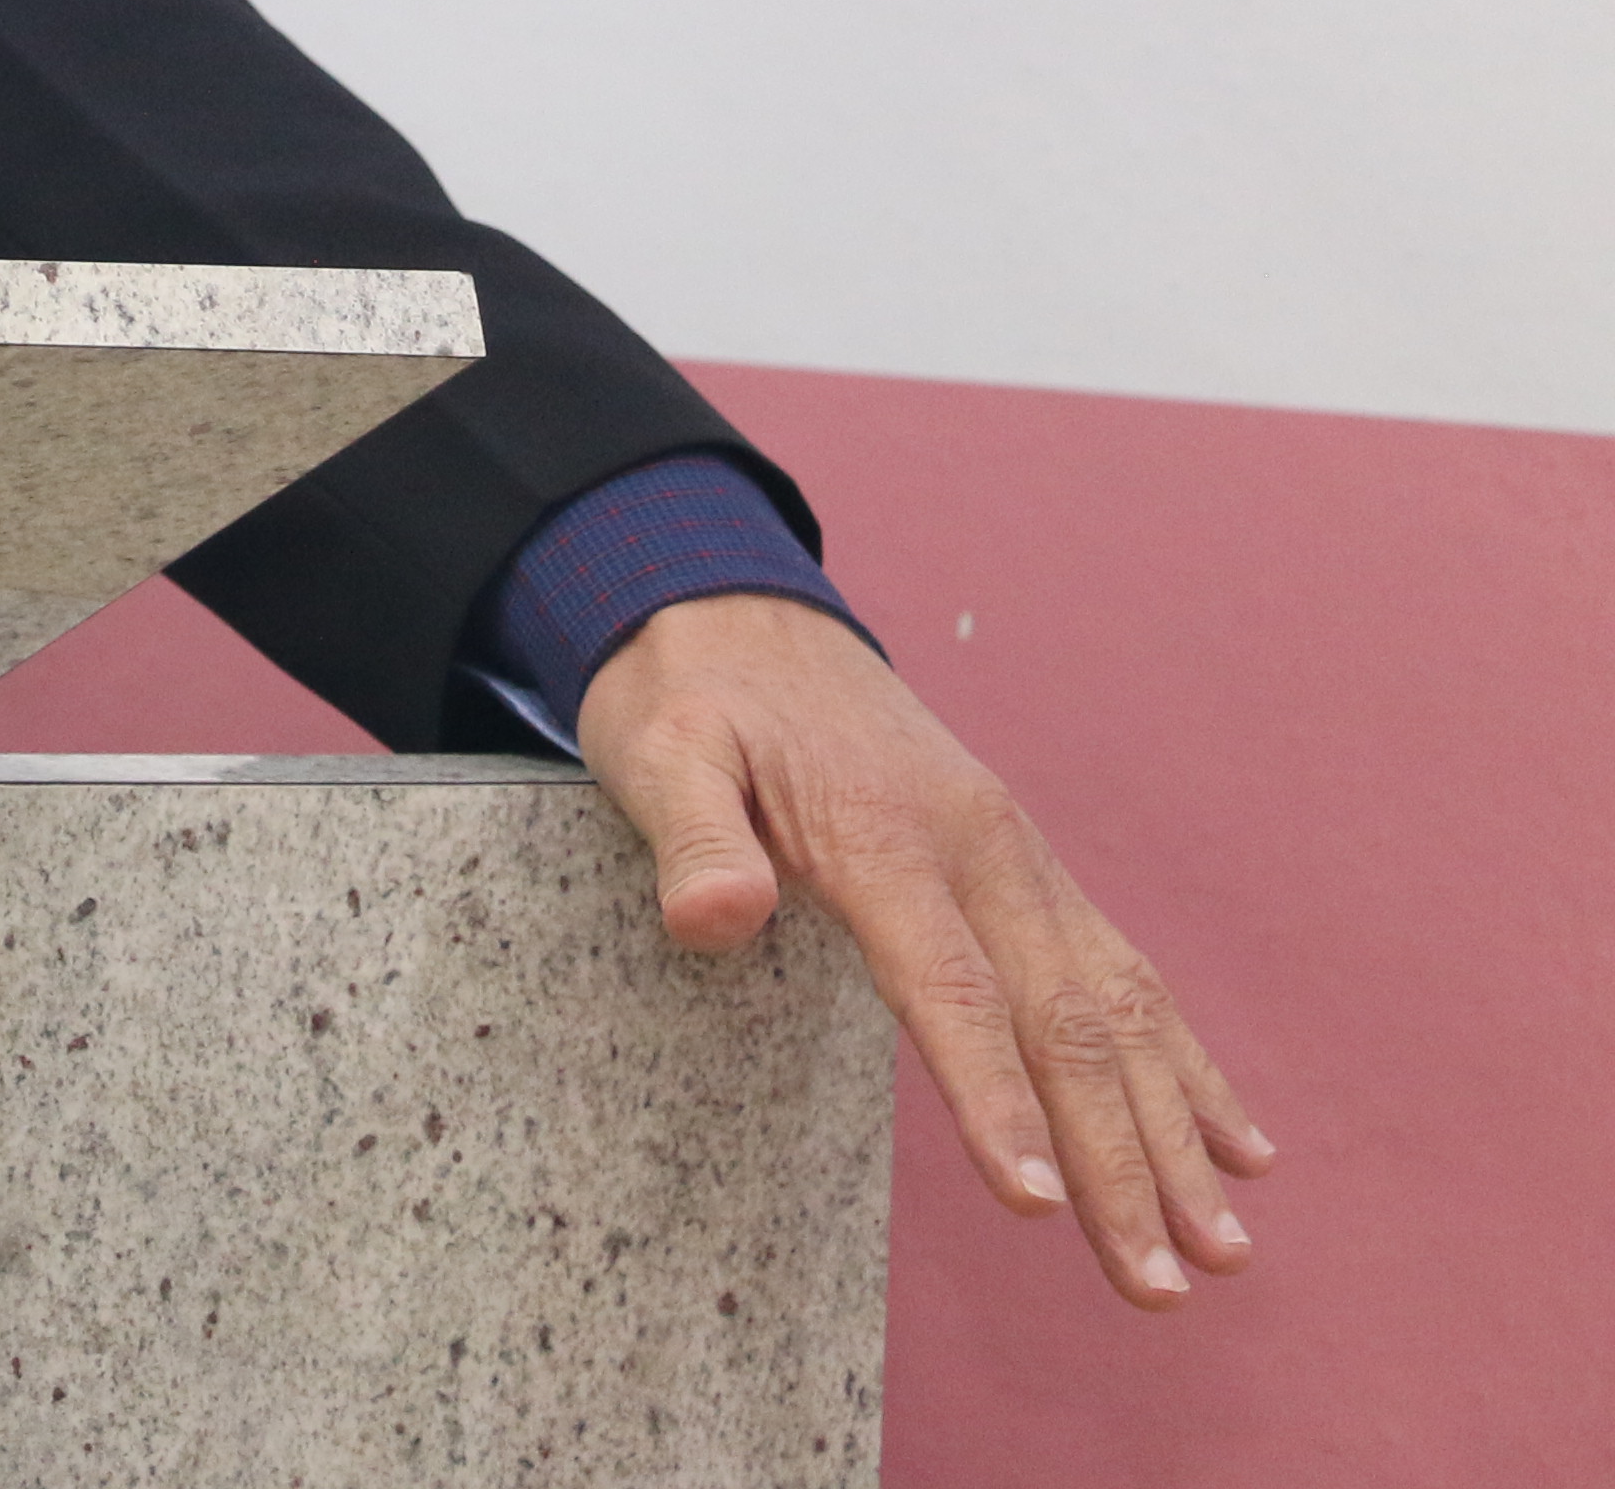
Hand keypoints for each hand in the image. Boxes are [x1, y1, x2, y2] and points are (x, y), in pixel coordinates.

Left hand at [581, 590, 1266, 1311]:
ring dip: (1176, 1134)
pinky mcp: (1028, 869)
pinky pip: (1124, 974)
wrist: (736, 608)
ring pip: (1120, 1010)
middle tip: (1161, 1289)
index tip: (1042, 1206)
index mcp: (886, 834)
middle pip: (1064, 1023)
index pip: (954, 988)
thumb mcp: (656, 751)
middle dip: (1122, 1163)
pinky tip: (1241, 1148)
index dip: (996, 1101)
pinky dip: (1186, 1066)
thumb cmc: (690, 696)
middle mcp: (981, 850)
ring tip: (1224, 1251)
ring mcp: (1019, 859)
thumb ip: (690, 837)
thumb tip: (715, 917)